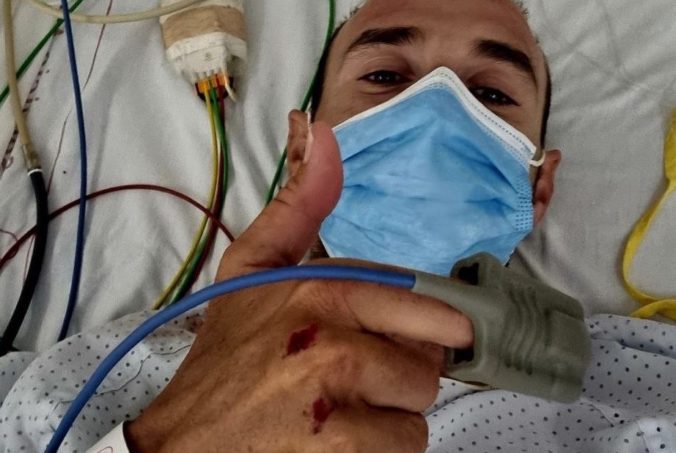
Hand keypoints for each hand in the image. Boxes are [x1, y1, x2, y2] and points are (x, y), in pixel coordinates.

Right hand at [125, 123, 473, 452]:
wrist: (186, 441)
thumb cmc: (229, 356)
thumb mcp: (253, 269)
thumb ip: (299, 203)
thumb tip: (321, 129)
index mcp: (321, 289)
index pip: (427, 305)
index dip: (413, 328)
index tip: (382, 339)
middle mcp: (333, 341)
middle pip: (431, 358)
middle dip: (399, 369)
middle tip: (348, 377)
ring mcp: (339, 401)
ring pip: (421, 406)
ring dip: (389, 414)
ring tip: (336, 410)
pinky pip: (406, 447)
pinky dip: (378, 449)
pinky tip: (332, 442)